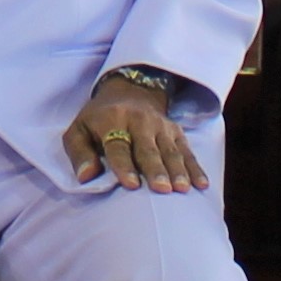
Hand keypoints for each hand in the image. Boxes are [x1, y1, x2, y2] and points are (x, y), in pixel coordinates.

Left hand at [64, 75, 206, 192]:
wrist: (129, 91)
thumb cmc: (98, 120)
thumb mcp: (78, 131)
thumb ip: (79, 154)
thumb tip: (86, 177)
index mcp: (112, 121)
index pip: (118, 147)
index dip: (124, 166)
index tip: (131, 185)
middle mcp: (139, 122)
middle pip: (148, 150)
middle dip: (155, 169)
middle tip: (161, 189)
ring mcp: (161, 126)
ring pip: (170, 151)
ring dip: (177, 170)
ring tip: (181, 189)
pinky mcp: (177, 132)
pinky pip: (188, 151)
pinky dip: (196, 168)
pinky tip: (202, 185)